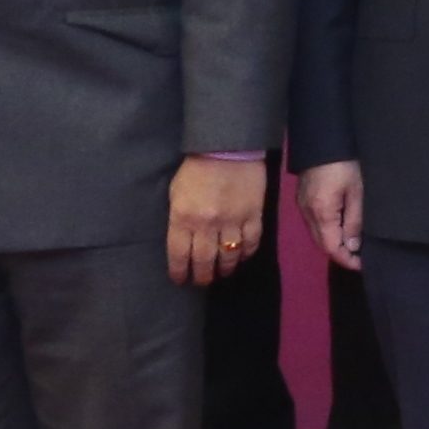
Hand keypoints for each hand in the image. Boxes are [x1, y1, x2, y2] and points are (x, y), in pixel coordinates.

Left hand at [166, 151, 266, 286]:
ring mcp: (232, 221)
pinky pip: (251, 242)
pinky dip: (247, 253)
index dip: (180, 272)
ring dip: (225, 268)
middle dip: (203, 276)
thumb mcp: (175, 194)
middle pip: (205, 261)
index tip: (181, 279)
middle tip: (203, 281)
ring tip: (223, 272)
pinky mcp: (253, 215)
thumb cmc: (195, 169)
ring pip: (229, 256)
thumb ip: (178, 219)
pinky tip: (242, 256)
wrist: (227, 147)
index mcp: (183, 218)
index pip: (179, 255)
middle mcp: (207, 224)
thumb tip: (184, 242)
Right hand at [296, 158, 365, 268]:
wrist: (322, 141)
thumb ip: (354, 221)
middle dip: (340, 254)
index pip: (331, 247)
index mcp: (322, 213)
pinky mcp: (303, 200)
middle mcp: (308, 214)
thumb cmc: (345, 165)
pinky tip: (341, 230)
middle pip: (322, 244)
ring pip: (317, 235)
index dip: (346, 259)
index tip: (362, 265)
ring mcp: (302, 207)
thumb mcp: (357, 192)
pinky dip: (327, 232)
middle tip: (360, 258)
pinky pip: (314, 224)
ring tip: (353, 246)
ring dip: (333, 243)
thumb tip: (353, 246)